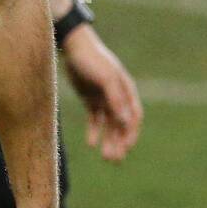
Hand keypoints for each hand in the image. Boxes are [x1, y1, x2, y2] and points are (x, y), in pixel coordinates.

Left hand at [61, 25, 142, 161]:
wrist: (73, 47)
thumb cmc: (93, 60)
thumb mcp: (106, 78)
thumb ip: (116, 99)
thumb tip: (126, 121)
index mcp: (126, 91)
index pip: (134, 117)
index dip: (131, 134)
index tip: (126, 148)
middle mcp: (117, 96)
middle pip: (121, 125)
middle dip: (119, 143)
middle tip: (114, 160)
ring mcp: (104, 98)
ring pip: (109, 125)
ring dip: (108, 141)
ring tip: (106, 157)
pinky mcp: (90, 99)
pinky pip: (94, 120)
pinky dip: (94, 131)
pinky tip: (91, 144)